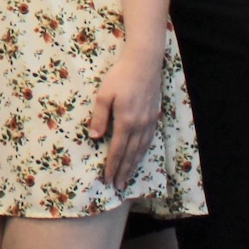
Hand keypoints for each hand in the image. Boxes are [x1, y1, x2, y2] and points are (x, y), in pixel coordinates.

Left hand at [89, 50, 162, 189]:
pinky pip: (149, 140)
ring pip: (141, 150)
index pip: (117, 150)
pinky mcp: (154, 117)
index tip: (108, 179)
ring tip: (128, 177)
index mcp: (125, 121)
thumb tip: (94, 138)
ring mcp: (149, 122)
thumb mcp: (104, 94)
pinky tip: (140, 157)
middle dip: (123, 171)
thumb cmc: (120, 76)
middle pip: (131, 154)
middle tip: (117, 186)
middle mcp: (139, 125)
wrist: (144, 63)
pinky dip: (143, 153)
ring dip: (134, 165)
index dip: (112, 166)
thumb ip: (99, 117)